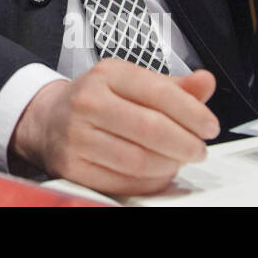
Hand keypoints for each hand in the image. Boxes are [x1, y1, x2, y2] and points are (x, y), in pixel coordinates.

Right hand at [9, 60, 220, 195]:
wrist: (48, 119)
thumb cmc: (97, 100)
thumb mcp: (132, 83)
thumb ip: (174, 86)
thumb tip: (206, 82)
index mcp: (107, 74)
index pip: (159, 92)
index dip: (193, 113)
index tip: (209, 127)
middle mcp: (88, 101)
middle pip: (152, 129)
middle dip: (185, 144)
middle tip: (198, 150)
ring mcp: (77, 135)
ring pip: (139, 160)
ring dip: (169, 166)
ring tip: (176, 161)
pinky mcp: (72, 166)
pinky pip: (123, 182)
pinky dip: (149, 182)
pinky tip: (156, 173)